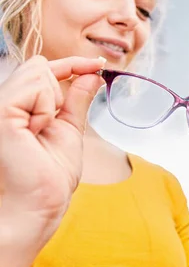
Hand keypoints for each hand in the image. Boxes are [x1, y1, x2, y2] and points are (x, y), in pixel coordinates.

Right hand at [0, 55, 104, 266]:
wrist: (42, 204)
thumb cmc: (51, 175)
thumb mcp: (71, 128)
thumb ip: (77, 99)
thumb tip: (92, 74)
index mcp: (18, 106)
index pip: (42, 69)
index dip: (74, 63)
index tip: (100, 65)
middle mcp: (4, 103)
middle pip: (40, 66)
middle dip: (60, 88)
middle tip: (54, 122)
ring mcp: (0, 106)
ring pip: (38, 72)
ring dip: (54, 101)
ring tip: (42, 130)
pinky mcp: (0, 112)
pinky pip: (35, 87)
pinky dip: (47, 108)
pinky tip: (37, 130)